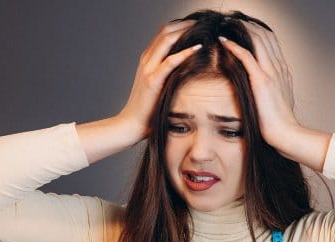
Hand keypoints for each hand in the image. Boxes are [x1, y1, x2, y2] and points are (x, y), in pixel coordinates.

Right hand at [117, 21, 200, 141]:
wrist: (131, 124)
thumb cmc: (147, 110)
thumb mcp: (159, 87)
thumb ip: (169, 76)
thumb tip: (189, 71)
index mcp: (147, 59)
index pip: (164, 33)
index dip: (180, 25)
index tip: (197, 26)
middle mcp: (146, 60)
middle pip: (165, 31)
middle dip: (185, 24)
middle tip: (203, 24)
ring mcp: (148, 69)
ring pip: (166, 40)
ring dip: (186, 32)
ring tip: (203, 31)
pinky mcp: (152, 80)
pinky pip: (170, 62)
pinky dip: (184, 52)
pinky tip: (197, 48)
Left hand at [220, 27, 328, 170]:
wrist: (286, 133)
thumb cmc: (279, 123)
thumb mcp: (278, 101)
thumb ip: (271, 90)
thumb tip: (262, 88)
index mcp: (283, 70)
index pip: (272, 41)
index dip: (258, 31)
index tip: (243, 28)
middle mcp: (278, 67)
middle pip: (266, 35)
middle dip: (248, 25)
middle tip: (232, 21)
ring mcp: (271, 72)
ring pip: (257, 40)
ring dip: (241, 29)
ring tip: (227, 25)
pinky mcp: (261, 80)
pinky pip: (246, 56)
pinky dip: (233, 46)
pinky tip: (223, 41)